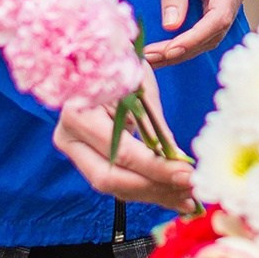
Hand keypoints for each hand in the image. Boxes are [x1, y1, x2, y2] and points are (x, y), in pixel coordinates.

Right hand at [51, 64, 195, 211]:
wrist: (96, 59)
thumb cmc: (119, 64)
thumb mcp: (140, 88)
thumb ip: (156, 127)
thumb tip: (180, 161)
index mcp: (78, 113)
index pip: (120, 152)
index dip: (155, 168)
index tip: (188, 174)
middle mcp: (68, 138)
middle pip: (111, 180)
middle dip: (154, 189)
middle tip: (190, 193)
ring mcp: (74, 152)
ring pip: (115, 187)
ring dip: (154, 195)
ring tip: (187, 198)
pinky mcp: (87, 160)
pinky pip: (118, 181)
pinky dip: (147, 189)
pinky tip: (173, 195)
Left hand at [143, 0, 251, 67]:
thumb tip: (171, 27)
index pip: (219, 16)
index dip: (195, 38)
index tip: (168, 49)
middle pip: (217, 30)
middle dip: (185, 49)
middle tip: (151, 58)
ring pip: (215, 31)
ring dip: (188, 47)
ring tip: (156, 56)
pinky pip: (213, 22)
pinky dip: (193, 36)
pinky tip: (170, 44)